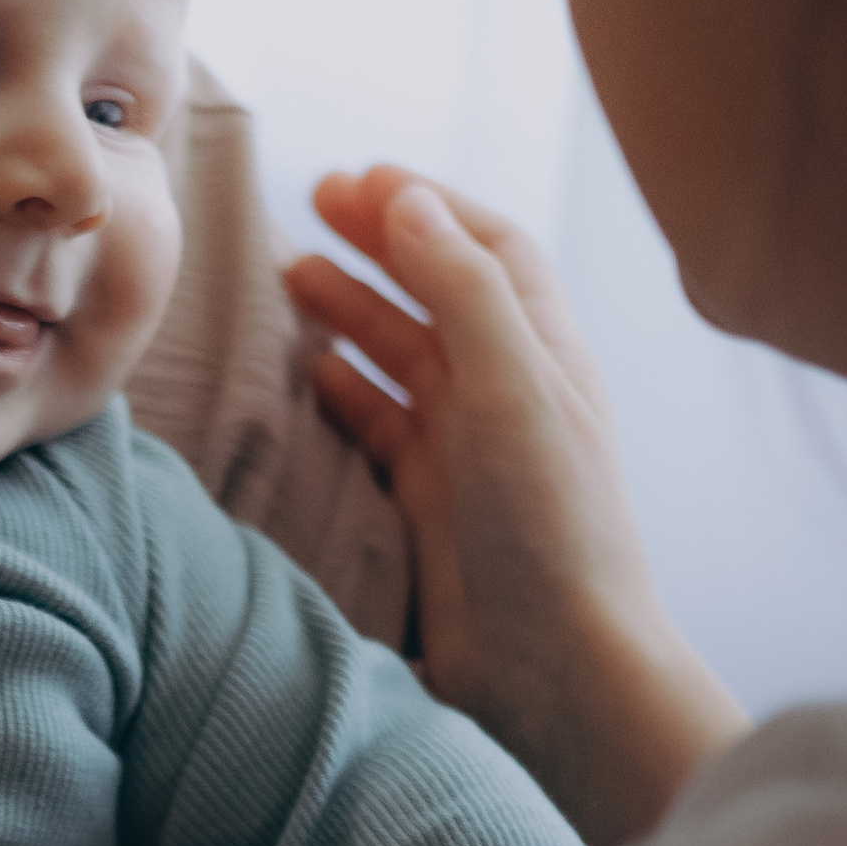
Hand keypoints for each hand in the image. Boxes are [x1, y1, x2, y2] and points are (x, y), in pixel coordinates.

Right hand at [288, 169, 744, 845]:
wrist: (557, 668)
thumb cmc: (551, 525)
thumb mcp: (512, 386)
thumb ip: (461, 289)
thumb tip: (408, 201)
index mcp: (545, 353)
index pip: (488, 248)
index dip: (428, 204)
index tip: (359, 177)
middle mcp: (509, 392)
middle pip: (439, 291)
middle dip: (380, 243)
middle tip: (307, 204)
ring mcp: (468, 451)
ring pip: (402, 357)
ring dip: (352, 311)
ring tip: (288, 276)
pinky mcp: (430, 506)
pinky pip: (379, 429)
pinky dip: (344, 392)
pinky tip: (307, 374)